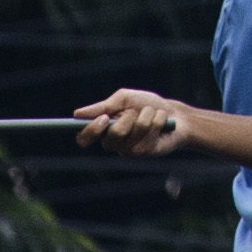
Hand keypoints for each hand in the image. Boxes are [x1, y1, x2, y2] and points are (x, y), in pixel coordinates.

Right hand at [75, 89, 194, 155]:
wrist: (173, 113)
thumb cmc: (146, 105)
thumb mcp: (125, 99)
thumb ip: (104, 106)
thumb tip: (77, 114)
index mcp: (102, 130)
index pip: (84, 138)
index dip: (91, 131)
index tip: (103, 118)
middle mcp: (112, 143)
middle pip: (113, 135)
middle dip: (129, 117)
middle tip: (135, 111)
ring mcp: (128, 150)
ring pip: (134, 131)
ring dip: (147, 115)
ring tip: (151, 114)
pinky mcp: (144, 153)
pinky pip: (150, 133)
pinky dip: (157, 120)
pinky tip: (161, 122)